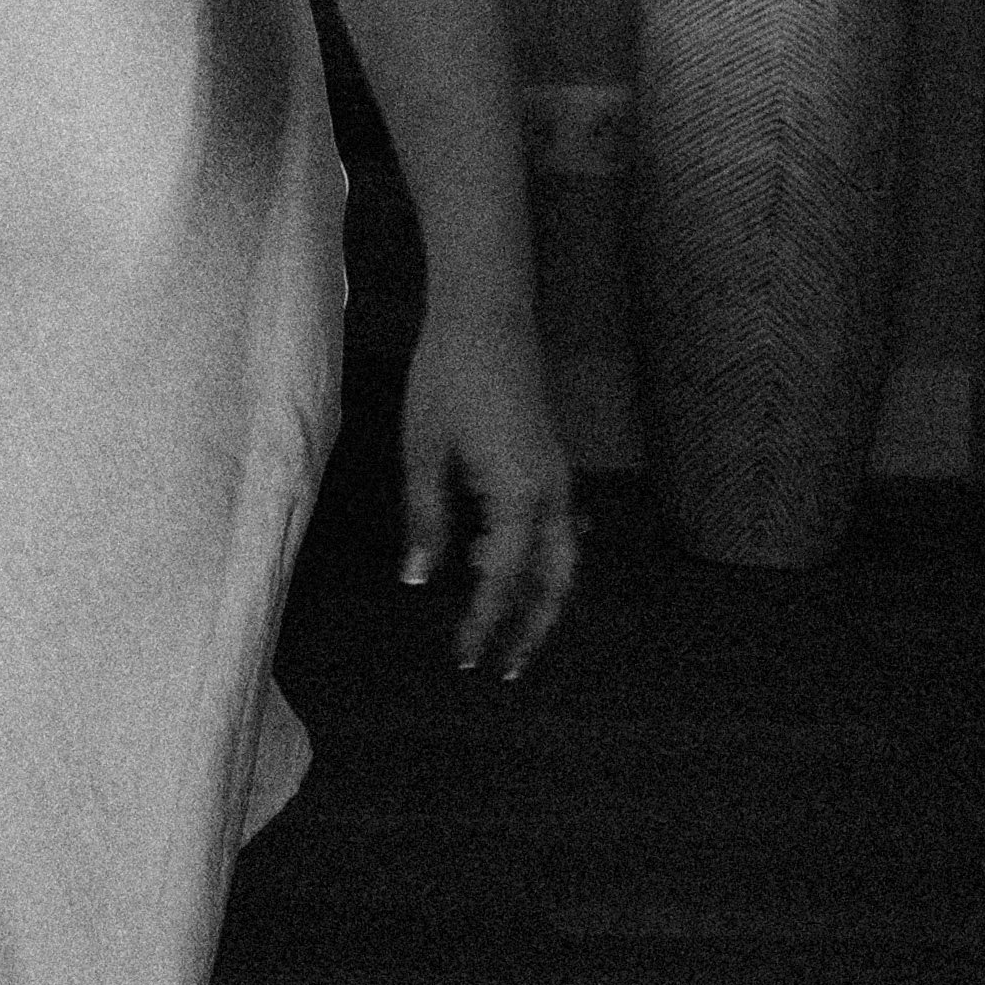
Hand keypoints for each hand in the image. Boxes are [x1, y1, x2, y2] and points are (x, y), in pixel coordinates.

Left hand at [395, 302, 580, 677]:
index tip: (464, 660)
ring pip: (564, 558)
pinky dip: (537, 558)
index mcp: (520, 496)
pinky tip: (493, 560)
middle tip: (504, 668)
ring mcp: (558, 478)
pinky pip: (557, 528)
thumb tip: (420, 580)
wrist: (487, 315)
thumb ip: (426, 519)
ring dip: (540, 596)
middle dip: (533, 628)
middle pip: (556, 582)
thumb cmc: (446, 378)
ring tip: (501, 626)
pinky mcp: (550, 463)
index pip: (505, 580)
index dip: (485, 624)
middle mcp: (552, 494)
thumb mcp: (424, 451)